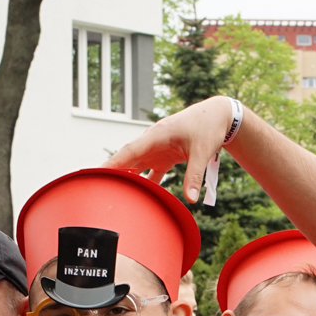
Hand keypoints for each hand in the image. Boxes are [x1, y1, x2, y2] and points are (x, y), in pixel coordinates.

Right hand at [104, 97, 240, 204]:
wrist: (218, 116)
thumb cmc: (208, 128)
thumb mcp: (202, 151)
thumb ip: (194, 175)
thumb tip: (190, 199)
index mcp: (157, 135)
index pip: (130, 151)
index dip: (114, 163)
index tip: (98, 172)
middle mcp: (152, 141)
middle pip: (128, 159)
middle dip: (113, 172)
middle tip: (97, 188)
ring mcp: (157, 149)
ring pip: (137, 165)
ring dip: (127, 179)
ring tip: (112, 195)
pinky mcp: (165, 156)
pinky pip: (150, 172)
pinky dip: (145, 183)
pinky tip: (138, 197)